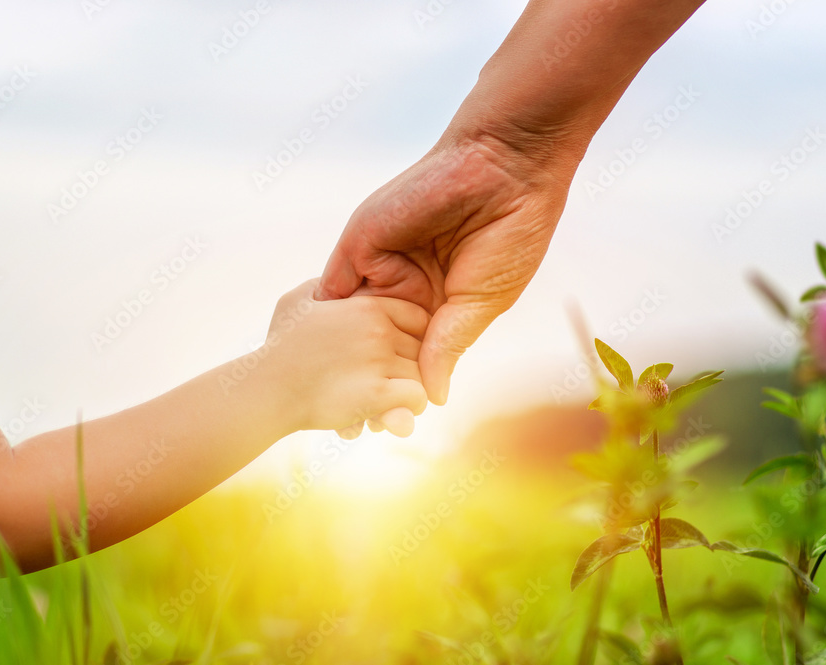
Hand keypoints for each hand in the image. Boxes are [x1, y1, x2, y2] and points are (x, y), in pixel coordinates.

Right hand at [265, 280, 429, 436]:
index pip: (419, 318)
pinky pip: (418, 398)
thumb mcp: (297, 301)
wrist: (266, 388)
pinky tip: (390, 413)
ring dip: (410, 390)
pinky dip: (409, 408)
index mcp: (367, 307)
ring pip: (423, 375)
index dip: (413, 338)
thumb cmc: (279, 347)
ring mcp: (379, 362)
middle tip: (392, 383)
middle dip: (411, 367)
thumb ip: (324, 287)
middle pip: (423, 348)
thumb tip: (336, 284)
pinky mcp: (376, 394)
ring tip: (391, 402)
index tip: (397, 355)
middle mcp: (379, 331)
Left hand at [316, 135, 575, 404]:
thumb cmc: (509, 235)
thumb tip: (434, 399)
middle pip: (373, 345)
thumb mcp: (479, 303)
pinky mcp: (360, 246)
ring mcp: (380, 267)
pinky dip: (325, 324)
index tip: (385, 429)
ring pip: (350, 324)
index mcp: (437, 304)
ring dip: (337, 361)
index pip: (409, 355)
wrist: (504, 167)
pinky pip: (334, 291)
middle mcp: (404, 289)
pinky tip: (316, 363)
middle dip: (360, 383)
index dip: (397, 389)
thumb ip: (448, 347)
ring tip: (327, 407)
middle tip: (347, 432)